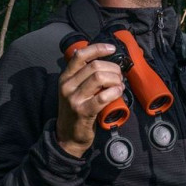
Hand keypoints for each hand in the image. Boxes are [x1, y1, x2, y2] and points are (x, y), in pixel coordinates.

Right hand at [56, 42, 124, 156]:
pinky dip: (115, 92)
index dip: (98, 48)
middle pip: (95, 66)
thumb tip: (97, 56)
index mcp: (65, 77)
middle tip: (119, 76)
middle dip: (113, 69)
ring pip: (100, 77)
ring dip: (115, 80)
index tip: (112, 49)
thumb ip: (81, 74)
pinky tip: (118, 92)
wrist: (68, 136)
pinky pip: (103, 96)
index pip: (81, 55)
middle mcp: (67, 85)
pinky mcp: (83, 111)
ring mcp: (75, 98)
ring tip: (119, 85)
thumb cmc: (75, 110)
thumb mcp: (72, 89)